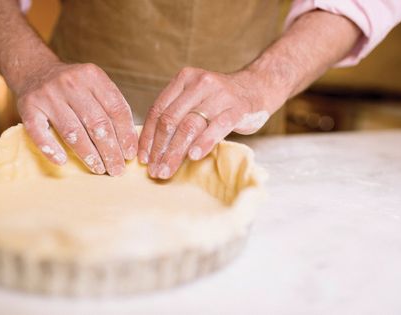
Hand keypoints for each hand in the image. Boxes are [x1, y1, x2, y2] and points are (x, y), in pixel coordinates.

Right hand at [16, 62, 137, 175]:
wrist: (35, 70)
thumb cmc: (72, 86)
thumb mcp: (95, 85)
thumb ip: (110, 107)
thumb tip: (129, 143)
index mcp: (93, 76)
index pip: (116, 109)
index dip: (126, 135)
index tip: (130, 154)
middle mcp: (71, 83)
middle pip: (97, 123)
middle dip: (110, 151)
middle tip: (117, 169)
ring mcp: (48, 95)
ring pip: (73, 131)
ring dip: (88, 154)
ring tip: (99, 168)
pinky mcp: (28, 106)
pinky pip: (40, 132)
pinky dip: (51, 149)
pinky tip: (62, 161)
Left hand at [138, 67, 287, 178]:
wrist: (258, 87)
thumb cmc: (221, 100)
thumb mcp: (196, 97)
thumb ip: (177, 112)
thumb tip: (152, 147)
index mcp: (184, 79)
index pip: (158, 110)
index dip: (148, 136)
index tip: (142, 158)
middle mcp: (199, 83)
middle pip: (171, 120)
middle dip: (159, 148)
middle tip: (153, 170)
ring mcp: (219, 95)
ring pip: (190, 125)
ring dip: (175, 151)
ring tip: (167, 170)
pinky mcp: (237, 107)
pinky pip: (217, 127)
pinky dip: (203, 143)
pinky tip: (193, 157)